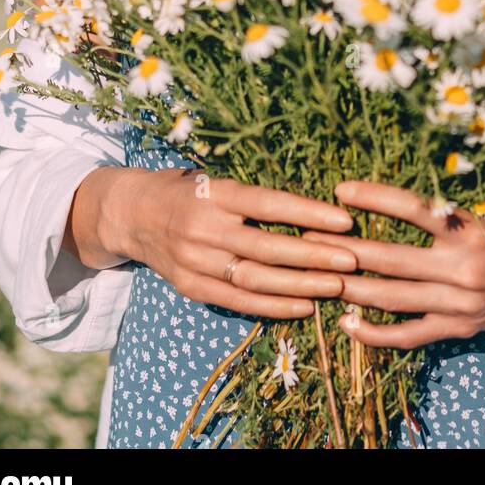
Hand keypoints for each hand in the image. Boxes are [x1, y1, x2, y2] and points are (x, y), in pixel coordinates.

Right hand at [83, 166, 360, 318]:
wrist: (131, 214)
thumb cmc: (187, 190)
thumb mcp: (216, 178)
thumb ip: (254, 195)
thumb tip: (314, 207)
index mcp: (215, 193)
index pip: (269, 204)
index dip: (308, 214)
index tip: (345, 220)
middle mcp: (204, 228)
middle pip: (268, 247)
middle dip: (315, 255)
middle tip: (353, 260)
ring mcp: (195, 261)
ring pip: (256, 279)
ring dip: (301, 285)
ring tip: (337, 286)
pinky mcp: (191, 287)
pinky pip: (238, 301)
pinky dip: (273, 306)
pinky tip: (304, 306)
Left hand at [301, 179, 484, 348]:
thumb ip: (446, 213)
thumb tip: (394, 200)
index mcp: (470, 229)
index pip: (413, 208)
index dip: (373, 198)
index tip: (340, 188)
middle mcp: (462, 267)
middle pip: (390, 258)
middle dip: (345, 248)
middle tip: (309, 237)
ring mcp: (459, 303)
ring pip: (393, 297)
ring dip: (351, 288)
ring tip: (318, 275)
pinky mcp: (459, 329)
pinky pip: (410, 335)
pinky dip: (376, 333)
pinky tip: (348, 324)